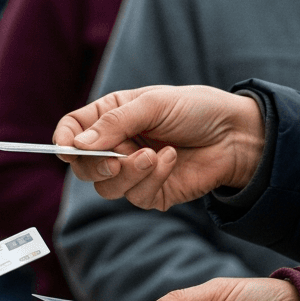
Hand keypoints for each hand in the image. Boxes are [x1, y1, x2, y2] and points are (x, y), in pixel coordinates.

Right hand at [53, 85, 264, 210]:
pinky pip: (136, 197)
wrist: (236, 135)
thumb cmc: (196, 109)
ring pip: (107, 187)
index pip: (72, 130)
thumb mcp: (154, 104)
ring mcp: (133, 171)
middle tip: (117, 159)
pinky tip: (172, 159)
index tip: (67, 148)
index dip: (63, 140)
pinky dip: (153, 178)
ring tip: (156, 154)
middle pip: (83, 166)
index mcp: (110, 116)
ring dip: (129, 173)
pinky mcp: (152, 192)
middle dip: (97, 165)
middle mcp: (117, 145)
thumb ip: (115, 123)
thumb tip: (77, 145)